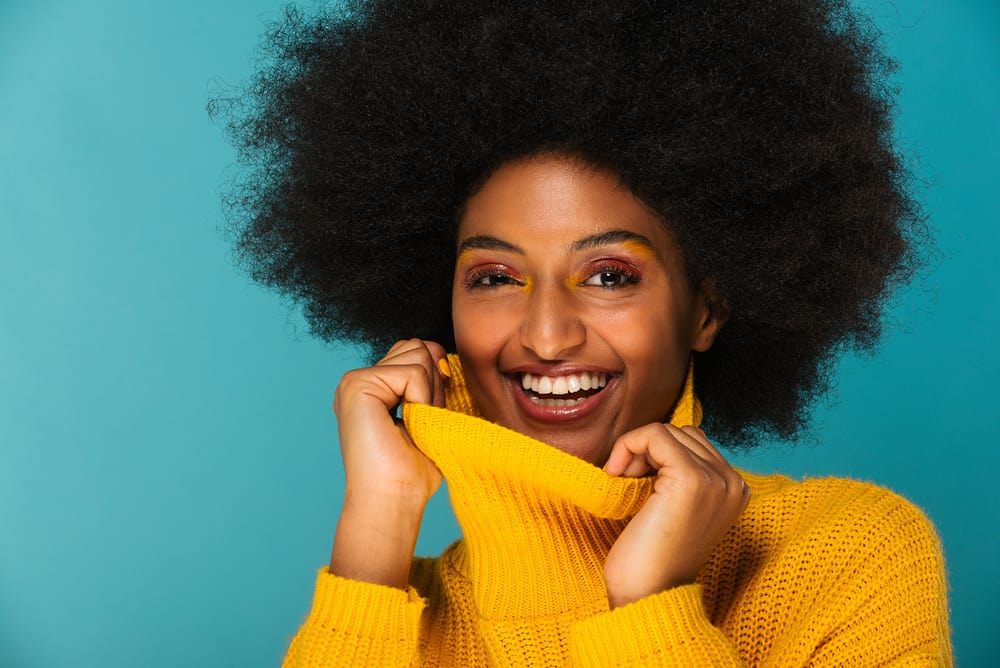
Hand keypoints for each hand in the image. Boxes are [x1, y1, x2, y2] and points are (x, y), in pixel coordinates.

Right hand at [329, 339, 449, 586]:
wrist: (392, 501)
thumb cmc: (412, 472)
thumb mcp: (428, 415)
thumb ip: (429, 381)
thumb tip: (440, 353)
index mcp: (373, 388)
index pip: (416, 351)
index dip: (435, 377)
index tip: (429, 414)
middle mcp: (359, 381)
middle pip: (418, 346)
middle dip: (434, 383)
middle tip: (422, 422)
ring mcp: (354, 380)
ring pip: (418, 354)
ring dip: (429, 393)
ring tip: (414, 425)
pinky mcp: (356, 384)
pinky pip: (413, 373)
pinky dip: (422, 401)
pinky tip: (405, 426)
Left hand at [602, 424, 749, 608]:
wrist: (647, 596)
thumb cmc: (651, 559)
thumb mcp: (675, 509)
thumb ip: (679, 475)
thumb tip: (655, 439)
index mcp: (735, 490)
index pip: (694, 442)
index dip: (657, 455)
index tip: (634, 480)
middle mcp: (734, 483)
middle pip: (682, 433)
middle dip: (646, 451)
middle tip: (624, 481)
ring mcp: (717, 481)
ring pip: (667, 431)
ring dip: (636, 449)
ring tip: (623, 480)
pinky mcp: (692, 479)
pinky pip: (654, 434)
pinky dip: (628, 446)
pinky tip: (616, 474)